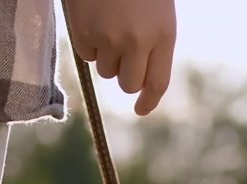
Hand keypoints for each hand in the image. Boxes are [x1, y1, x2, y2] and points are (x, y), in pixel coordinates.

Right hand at [64, 0, 176, 115]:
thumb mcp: (159, 11)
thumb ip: (155, 42)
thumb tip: (142, 79)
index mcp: (163, 33)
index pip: (157, 83)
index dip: (149, 101)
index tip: (141, 110)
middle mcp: (136, 41)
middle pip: (129, 85)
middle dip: (125, 76)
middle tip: (123, 52)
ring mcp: (108, 38)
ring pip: (106, 72)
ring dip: (107, 56)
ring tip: (110, 24)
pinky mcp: (83, 33)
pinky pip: (86, 55)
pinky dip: (89, 42)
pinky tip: (94, 18)